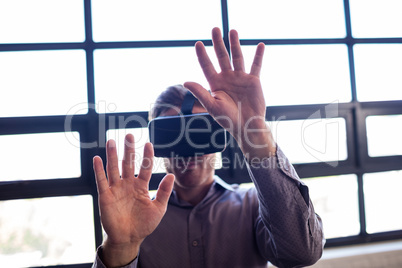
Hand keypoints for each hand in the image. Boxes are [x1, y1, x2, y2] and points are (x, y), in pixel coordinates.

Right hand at [93, 134, 173, 266]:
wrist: (128, 239)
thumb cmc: (144, 224)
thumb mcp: (158, 208)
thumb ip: (164, 192)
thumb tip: (171, 175)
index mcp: (141, 186)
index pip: (145, 167)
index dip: (147, 156)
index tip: (149, 143)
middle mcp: (128, 184)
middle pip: (128, 163)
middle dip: (128, 150)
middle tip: (129, 135)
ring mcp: (116, 189)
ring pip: (114, 168)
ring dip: (112, 155)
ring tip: (112, 141)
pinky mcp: (106, 196)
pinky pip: (101, 181)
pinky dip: (99, 170)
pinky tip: (97, 158)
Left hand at [184, 28, 275, 159]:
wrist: (247, 126)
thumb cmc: (228, 119)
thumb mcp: (212, 106)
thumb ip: (200, 93)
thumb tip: (185, 81)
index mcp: (215, 84)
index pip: (207, 66)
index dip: (202, 55)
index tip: (198, 43)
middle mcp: (227, 78)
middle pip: (221, 57)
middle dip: (218, 43)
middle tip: (214, 29)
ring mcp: (240, 78)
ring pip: (237, 57)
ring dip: (235, 44)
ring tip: (232, 31)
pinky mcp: (253, 81)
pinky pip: (256, 65)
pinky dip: (259, 55)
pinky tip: (260, 45)